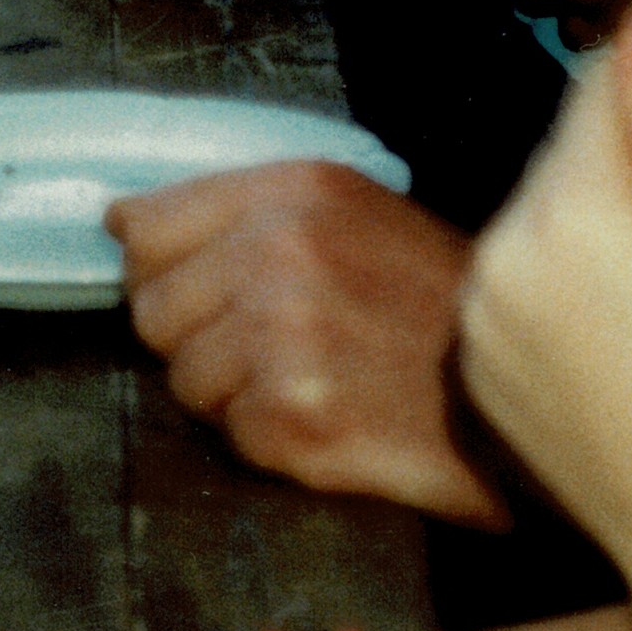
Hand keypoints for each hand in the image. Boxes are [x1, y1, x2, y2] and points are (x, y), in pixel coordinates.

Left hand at [111, 163, 503, 523]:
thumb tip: (119, 223)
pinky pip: (231, 435)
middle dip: (200, 336)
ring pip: (185, 380)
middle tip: (273, 344)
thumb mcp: (357, 214)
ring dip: (235, 393)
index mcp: (297, 190)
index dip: (163, 267)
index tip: (197, 289)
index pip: (148, 225)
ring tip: (312, 380)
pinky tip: (332, 417)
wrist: (512, 389)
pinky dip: (273, 440)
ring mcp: (285, 336)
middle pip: (153, 309)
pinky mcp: (293, 418)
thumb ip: (246, 211)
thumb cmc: (434, 300)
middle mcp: (282, 251)